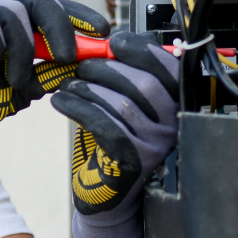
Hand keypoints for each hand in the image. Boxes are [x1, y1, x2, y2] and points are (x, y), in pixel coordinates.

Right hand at [0, 0, 107, 155]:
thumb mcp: (16, 92)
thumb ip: (44, 77)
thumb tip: (79, 65)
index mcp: (13, 24)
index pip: (52, 7)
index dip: (79, 14)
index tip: (104, 32)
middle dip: (60, 23)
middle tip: (68, 56)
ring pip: (13, 13)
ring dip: (20, 56)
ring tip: (9, 83)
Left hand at [49, 32, 178, 237]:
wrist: (108, 195)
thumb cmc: (115, 143)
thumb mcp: (126, 104)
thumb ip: (126, 75)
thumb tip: (108, 43)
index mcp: (176, 105)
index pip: (169, 67)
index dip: (141, 49)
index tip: (113, 42)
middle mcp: (172, 125)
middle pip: (143, 83)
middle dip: (106, 68)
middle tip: (81, 66)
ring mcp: (154, 145)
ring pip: (120, 103)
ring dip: (87, 87)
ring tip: (68, 85)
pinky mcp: (130, 161)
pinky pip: (103, 125)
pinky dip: (77, 107)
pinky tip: (61, 102)